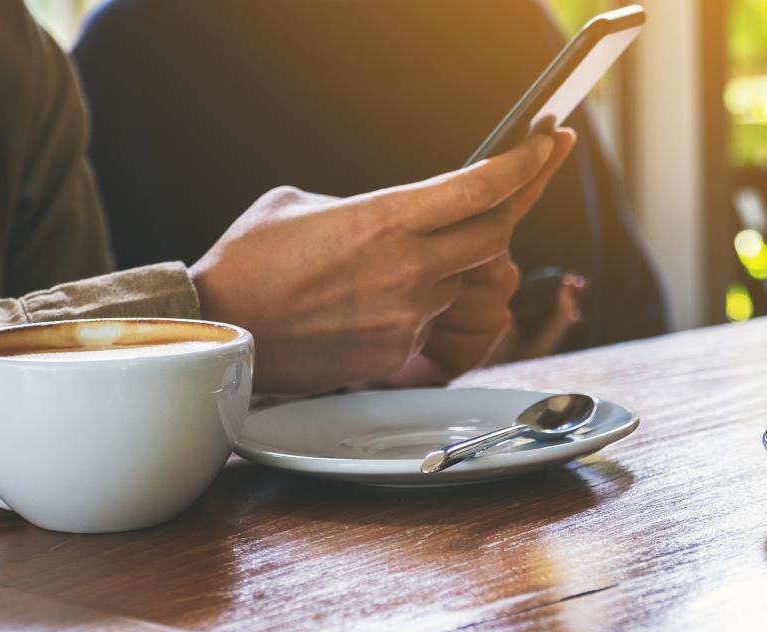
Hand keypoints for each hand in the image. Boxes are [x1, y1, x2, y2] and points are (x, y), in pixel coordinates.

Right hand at [190, 129, 576, 393]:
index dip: (526, 164)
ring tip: (379, 269)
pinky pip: (427, 324)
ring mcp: (407, 313)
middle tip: (496, 202)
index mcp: (386, 217)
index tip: (548, 144)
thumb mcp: (299, 205)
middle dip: (502, 216)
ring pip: (459, 284)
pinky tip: (359, 306)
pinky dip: (409, 311)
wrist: (217, 332)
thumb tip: (393, 215)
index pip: (481, 187)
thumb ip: (365, 206)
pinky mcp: (398, 353)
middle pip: (495, 236)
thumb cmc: (248, 263)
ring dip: (442, 271)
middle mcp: (408, 266)